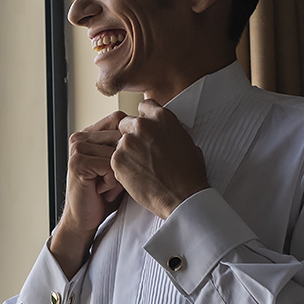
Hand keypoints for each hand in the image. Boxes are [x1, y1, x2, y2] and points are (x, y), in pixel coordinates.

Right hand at [50, 110, 126, 277]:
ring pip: (118, 151)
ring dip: (119, 173)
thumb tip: (154, 128)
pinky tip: (102, 190)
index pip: (119, 119)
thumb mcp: (119, 164)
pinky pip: (110, 165)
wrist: (85, 219)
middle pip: (120, 135)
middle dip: (123, 161)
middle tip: (110, 180)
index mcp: (88, 133)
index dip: (129, 141)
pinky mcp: (78, 162)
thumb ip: (127, 144)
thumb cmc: (105, 193)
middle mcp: (80, 137)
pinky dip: (112, 182)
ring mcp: (77, 149)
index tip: (122, 164)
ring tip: (106, 185)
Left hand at [112, 99, 209, 218]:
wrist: (182, 197)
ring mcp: (127, 142)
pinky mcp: (117, 160)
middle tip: (140, 151)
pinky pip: (114, 158)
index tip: (145, 129)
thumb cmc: (189, 173)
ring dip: (126, 151)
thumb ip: (168, 130)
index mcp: (162, 117)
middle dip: (131, 135)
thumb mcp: (186, 141)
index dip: (144, 119)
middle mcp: (142, 126)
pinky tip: (135, 175)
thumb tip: (163, 131)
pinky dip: (121, 166)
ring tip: (140, 167)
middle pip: (126, 123)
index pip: (144, 107)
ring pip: (119, 142)